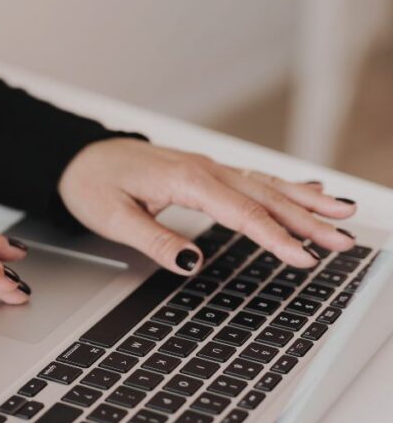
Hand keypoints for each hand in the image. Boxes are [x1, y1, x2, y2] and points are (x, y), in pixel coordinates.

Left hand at [59, 138, 356, 273]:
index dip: (275, 237)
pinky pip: (253, 179)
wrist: (78, 158)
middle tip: (344, 241)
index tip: (303, 258)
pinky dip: (285, 186)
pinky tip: (310, 191)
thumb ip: (153, 240)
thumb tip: (190, 263)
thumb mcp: (112, 219)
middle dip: (308, 221)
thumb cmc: (92, 185)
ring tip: (344, 215)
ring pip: (266, 185)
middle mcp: (204, 169)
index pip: (241, 213)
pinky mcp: (205, 173)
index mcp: (185, 180)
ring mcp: (207, 168)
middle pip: (265, 197)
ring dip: (306, 202)